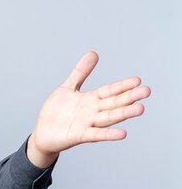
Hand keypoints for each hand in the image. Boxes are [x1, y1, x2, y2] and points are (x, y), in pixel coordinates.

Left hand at [28, 51, 150, 167]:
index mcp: (90, 100)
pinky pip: (96, 135)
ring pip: (108, 118)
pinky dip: (108, 134)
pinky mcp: (79, 136)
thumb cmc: (56, 112)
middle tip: (146, 91)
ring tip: (140, 109)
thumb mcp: (67, 88)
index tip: (138, 80)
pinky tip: (122, 134)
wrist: (42, 133)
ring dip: (124, 114)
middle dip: (129, 98)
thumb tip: (93, 53)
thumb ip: (80, 73)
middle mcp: (92, 112)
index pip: (110, 91)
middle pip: (113, 103)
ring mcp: (87, 124)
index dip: (122, 86)